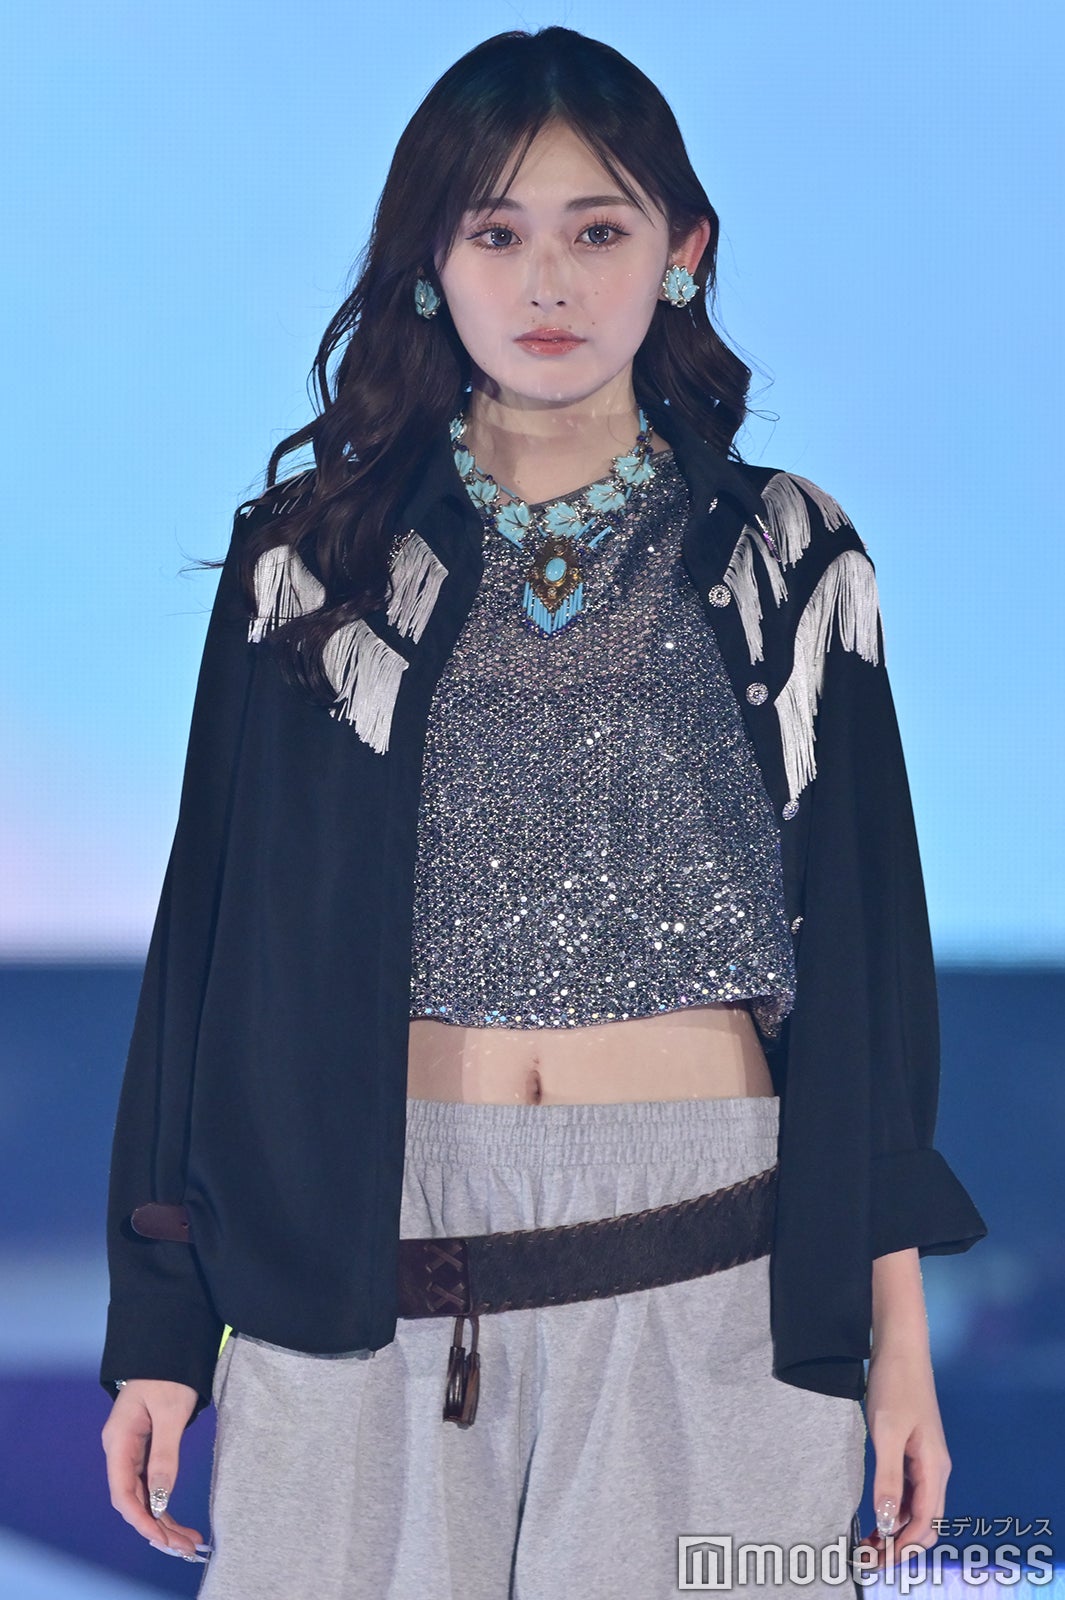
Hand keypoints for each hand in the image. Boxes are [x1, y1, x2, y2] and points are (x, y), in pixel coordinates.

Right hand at [101, 1380, 208, 1561]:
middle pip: (133, 1498)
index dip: (141, 1519)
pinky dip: (163, 1502)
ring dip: (162, 1519)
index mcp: (119, 1440)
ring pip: (143, 1494)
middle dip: (156, 1526)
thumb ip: (164, 1455)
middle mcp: (120, 1449)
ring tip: (186, 1540)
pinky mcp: (144, 1448)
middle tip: (184, 1546)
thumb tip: (161, 1499)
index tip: (161, 1538)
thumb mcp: (170, 1413)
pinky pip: (150, 1483)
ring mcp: (131, 1450)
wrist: (168, 1347)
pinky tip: (175, 1520)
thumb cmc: (168, 1373)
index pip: (123, 1492)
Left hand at [856, 1339, 950, 1569]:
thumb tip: (888, 1522)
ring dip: (896, 1529)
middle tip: (868, 1557)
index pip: (925, 1524)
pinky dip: (894, 1509)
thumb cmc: (895, 1385)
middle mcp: (935, 1470)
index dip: (902, 1547)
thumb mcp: (887, 1431)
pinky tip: (876, 1515)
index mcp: (934, 1468)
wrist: (901, 1349)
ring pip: (917, 1509)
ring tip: (868, 1543)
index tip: (876, 1560)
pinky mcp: (913, 1452)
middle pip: (925, 1523)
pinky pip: (909, 1492)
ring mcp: (925, 1461)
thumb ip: (888, 1477)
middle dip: (900, 1545)